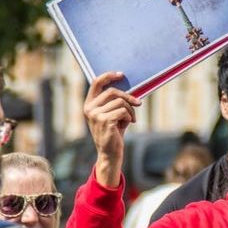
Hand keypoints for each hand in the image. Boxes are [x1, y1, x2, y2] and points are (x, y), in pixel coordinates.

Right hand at [83, 72, 140, 186]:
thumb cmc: (113, 132)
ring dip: (130, 110)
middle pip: (112, 91)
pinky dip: (129, 116)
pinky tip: (129, 123)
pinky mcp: (104, 121)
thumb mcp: (113, 114)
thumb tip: (130, 89)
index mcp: (89, 104)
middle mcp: (89, 108)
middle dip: (128, 97)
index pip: (96, 83)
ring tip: (131, 119)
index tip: (121, 75)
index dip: (108, 76)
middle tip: (138, 103)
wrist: (110, 153)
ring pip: (120, 102)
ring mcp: (95, 115)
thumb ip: (116, 101)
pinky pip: (123, 111)